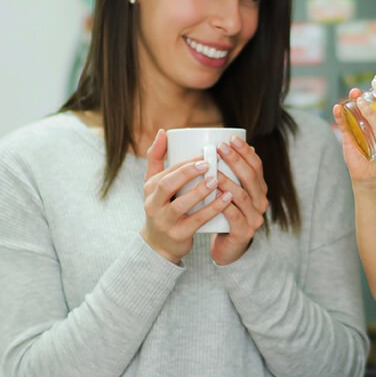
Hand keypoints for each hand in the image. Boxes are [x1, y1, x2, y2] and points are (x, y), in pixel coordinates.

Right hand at [140, 129, 232, 263]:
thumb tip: (163, 131)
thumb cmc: (162, 206)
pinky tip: (225, 199)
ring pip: (181, 204)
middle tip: (209, 163)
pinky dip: (212, 209)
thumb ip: (156, 158)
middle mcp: (153, 205)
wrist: (160, 244)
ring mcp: (165, 221)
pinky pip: (196, 221)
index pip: (165, 172)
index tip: (204, 153)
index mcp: (150, 189)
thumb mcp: (154, 184)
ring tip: (217, 180)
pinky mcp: (179, 235)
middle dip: (187, 173)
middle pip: (167, 185)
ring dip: (200, 191)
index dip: (184, 162)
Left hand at [210, 136, 268, 264]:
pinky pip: (234, 216)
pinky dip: (224, 205)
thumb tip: (222, 141)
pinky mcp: (243, 233)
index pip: (257, 166)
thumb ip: (230, 173)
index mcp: (259, 190)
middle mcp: (261, 202)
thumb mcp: (230, 192)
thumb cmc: (224, 214)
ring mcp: (254, 218)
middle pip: (251, 178)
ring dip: (227, 181)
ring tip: (213, 170)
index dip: (246, 152)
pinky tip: (214, 196)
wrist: (227, 247)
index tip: (232, 138)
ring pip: (242, 196)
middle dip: (235, 160)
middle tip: (220, 147)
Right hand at [332, 90, 375, 187]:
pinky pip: (343, 125)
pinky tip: (337, 107)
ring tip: (354, 91)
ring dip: (355, 98)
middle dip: (374, 89)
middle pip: (372, 101)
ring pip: (356, 109)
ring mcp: (359, 128)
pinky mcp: (349, 137)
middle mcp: (372, 122)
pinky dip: (339, 115)